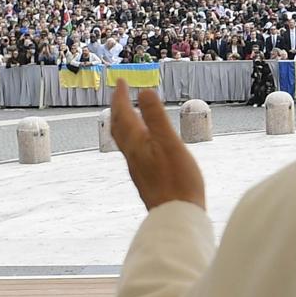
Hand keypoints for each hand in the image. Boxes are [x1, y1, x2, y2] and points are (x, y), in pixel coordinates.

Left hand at [109, 82, 205, 211]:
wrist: (176, 215)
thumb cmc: (177, 180)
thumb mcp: (170, 143)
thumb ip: (156, 118)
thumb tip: (144, 91)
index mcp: (136, 143)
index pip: (123, 114)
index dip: (121, 97)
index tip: (120, 81)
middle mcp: (132, 154)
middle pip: (118, 127)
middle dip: (118, 108)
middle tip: (119, 94)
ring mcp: (137, 167)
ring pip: (123, 140)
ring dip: (122, 122)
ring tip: (127, 114)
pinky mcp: (145, 177)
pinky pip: (132, 150)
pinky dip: (132, 137)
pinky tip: (143, 142)